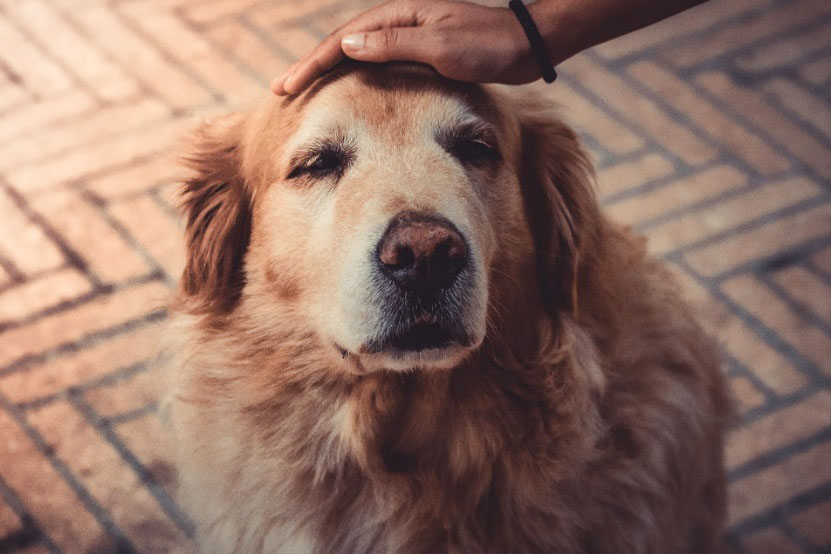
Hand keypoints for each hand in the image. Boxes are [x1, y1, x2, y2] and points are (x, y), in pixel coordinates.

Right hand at [271, 0, 542, 95]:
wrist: (525, 45)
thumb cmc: (487, 46)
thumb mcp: (440, 47)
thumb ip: (394, 45)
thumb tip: (346, 46)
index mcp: (397, 17)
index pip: (342, 42)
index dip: (312, 64)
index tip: (287, 86)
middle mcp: (398, 22)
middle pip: (342, 45)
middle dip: (311, 66)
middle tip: (282, 89)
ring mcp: (408, 36)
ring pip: (356, 54)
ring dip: (328, 70)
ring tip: (303, 88)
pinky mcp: (419, 51)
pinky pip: (375, 63)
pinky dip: (354, 74)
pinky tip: (347, 88)